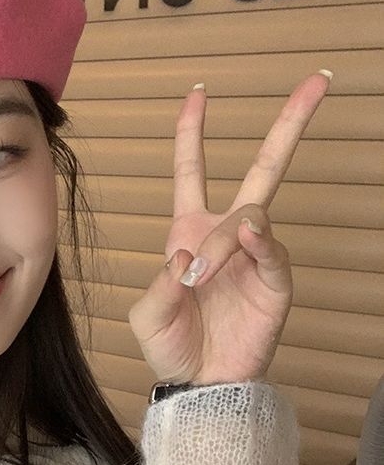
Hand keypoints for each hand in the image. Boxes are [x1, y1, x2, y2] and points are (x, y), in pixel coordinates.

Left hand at [127, 71, 331, 385]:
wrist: (197, 384)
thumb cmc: (170, 345)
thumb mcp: (146, 314)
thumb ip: (160, 282)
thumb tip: (189, 251)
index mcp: (188, 231)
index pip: (191, 170)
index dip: (193, 132)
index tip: (198, 92)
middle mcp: (225, 234)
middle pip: (261, 168)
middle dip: (289, 124)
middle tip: (319, 81)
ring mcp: (254, 256)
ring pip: (253, 215)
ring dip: (223, 241)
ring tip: (200, 279)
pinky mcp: (275, 282)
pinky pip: (274, 251)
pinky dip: (260, 244)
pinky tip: (249, 241)